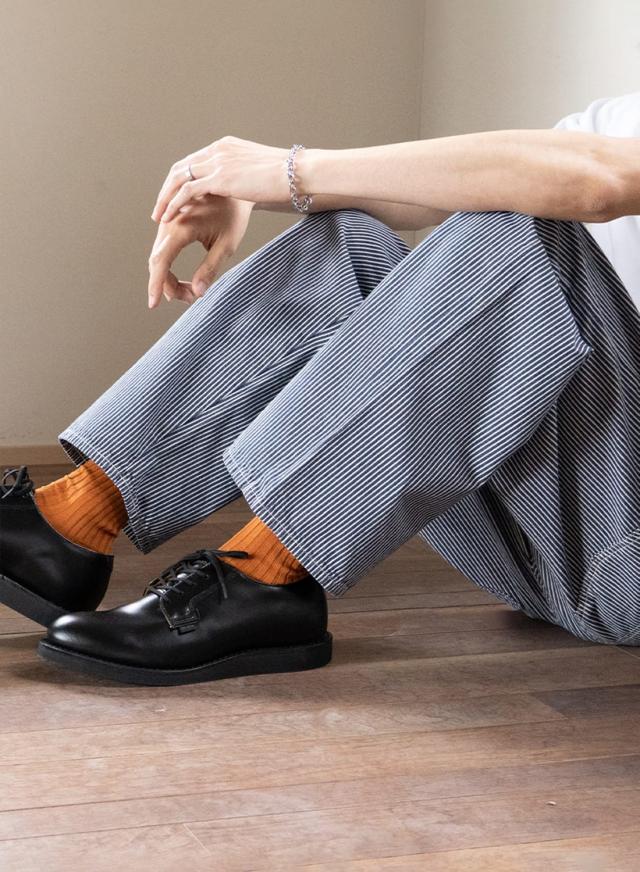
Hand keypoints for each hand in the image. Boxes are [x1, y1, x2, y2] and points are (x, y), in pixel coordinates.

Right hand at [147, 194, 254, 308]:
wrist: (231, 184)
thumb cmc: (234, 214)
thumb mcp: (227, 244)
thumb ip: (211, 269)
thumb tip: (198, 293)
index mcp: (182, 227)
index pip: (161, 262)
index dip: (156, 285)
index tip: (153, 305)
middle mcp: (169, 222)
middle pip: (158, 263)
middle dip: (170, 286)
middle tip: (191, 299)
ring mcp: (166, 221)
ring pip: (158, 257)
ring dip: (170, 278)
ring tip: (191, 291)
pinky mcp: (168, 222)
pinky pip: (162, 249)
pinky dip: (169, 267)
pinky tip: (184, 280)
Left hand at [151, 136, 293, 223]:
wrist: (298, 174)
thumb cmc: (288, 178)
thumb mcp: (260, 172)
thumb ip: (246, 176)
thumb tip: (247, 186)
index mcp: (226, 146)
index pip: (194, 161)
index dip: (180, 181)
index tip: (173, 198)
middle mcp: (218, 150)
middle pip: (181, 168)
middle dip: (167, 189)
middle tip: (159, 209)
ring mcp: (218, 162)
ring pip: (179, 178)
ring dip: (165, 198)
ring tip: (159, 216)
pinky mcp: (220, 177)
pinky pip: (187, 191)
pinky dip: (174, 203)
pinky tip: (169, 217)